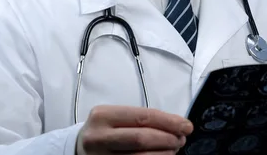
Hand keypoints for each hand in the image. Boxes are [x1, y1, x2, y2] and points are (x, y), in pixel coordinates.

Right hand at [76, 105, 193, 154]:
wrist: (80, 147)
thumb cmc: (105, 129)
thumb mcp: (117, 117)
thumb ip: (142, 119)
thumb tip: (176, 126)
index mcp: (103, 115)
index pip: (143, 117)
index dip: (169, 122)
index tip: (186, 126)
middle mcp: (99, 137)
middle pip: (142, 139)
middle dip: (168, 139)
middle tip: (181, 139)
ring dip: (164, 154)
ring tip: (173, 150)